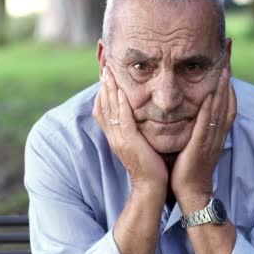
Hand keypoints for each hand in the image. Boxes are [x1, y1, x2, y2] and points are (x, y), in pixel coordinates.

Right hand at [92, 66, 167, 195]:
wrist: (151, 186)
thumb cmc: (150, 165)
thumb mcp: (139, 143)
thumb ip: (135, 129)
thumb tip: (138, 115)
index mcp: (115, 136)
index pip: (102, 109)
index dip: (103, 92)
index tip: (106, 75)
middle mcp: (113, 136)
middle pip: (103, 105)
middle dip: (104, 85)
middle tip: (104, 67)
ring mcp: (119, 139)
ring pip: (110, 109)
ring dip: (109, 89)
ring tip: (109, 72)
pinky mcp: (129, 142)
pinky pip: (122, 119)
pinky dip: (121, 104)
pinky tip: (122, 91)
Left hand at [171, 68, 235, 210]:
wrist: (191, 191)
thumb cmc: (189, 166)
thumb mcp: (196, 139)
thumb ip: (197, 123)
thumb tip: (193, 105)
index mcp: (217, 128)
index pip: (226, 98)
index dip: (227, 77)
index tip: (225, 57)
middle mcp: (218, 130)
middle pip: (228, 96)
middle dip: (228, 72)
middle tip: (228, 49)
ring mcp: (212, 138)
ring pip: (221, 107)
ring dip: (223, 85)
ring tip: (224, 64)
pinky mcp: (202, 145)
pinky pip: (208, 123)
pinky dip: (211, 108)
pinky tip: (210, 93)